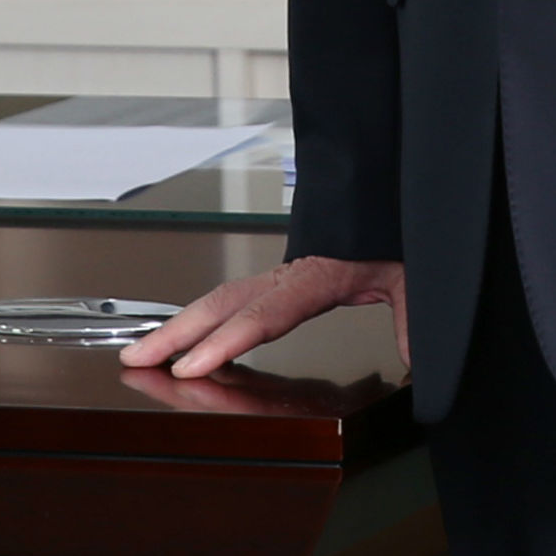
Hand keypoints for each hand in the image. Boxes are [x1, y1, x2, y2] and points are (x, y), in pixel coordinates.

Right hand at [119, 255, 408, 379]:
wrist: (390, 191)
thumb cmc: (396, 227)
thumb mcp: (413, 276)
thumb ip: (412, 319)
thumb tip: (418, 360)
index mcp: (319, 274)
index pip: (265, 313)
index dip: (226, 340)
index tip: (192, 364)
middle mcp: (291, 273)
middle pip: (224, 303)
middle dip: (177, 333)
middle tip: (137, 358)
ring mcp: (282, 273)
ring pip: (221, 298)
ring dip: (181, 325)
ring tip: (144, 351)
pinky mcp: (283, 277)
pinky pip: (235, 298)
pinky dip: (203, 318)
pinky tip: (185, 338)